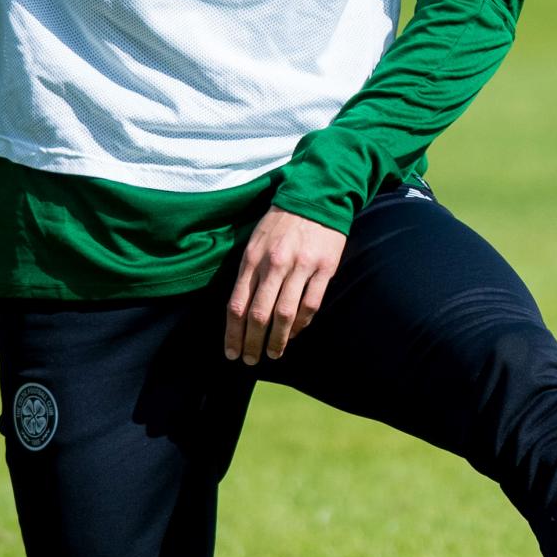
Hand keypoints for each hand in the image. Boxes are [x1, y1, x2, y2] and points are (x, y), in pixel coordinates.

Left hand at [225, 209, 346, 365]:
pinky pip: (311, 303)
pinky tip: (296, 333)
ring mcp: (301, 267)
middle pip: (259, 314)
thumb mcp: (255, 241)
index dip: (233, 333)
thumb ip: (248, 273)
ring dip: (278, 339)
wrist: (317, 196)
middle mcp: (275, 264)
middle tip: (250, 360)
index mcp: (253, 258)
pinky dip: (302, 323)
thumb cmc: (281, 222)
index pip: (237, 304)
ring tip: (273, 353)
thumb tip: (241, 310)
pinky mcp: (324, 268)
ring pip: (286, 314)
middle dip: (252, 342)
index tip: (231, 353)